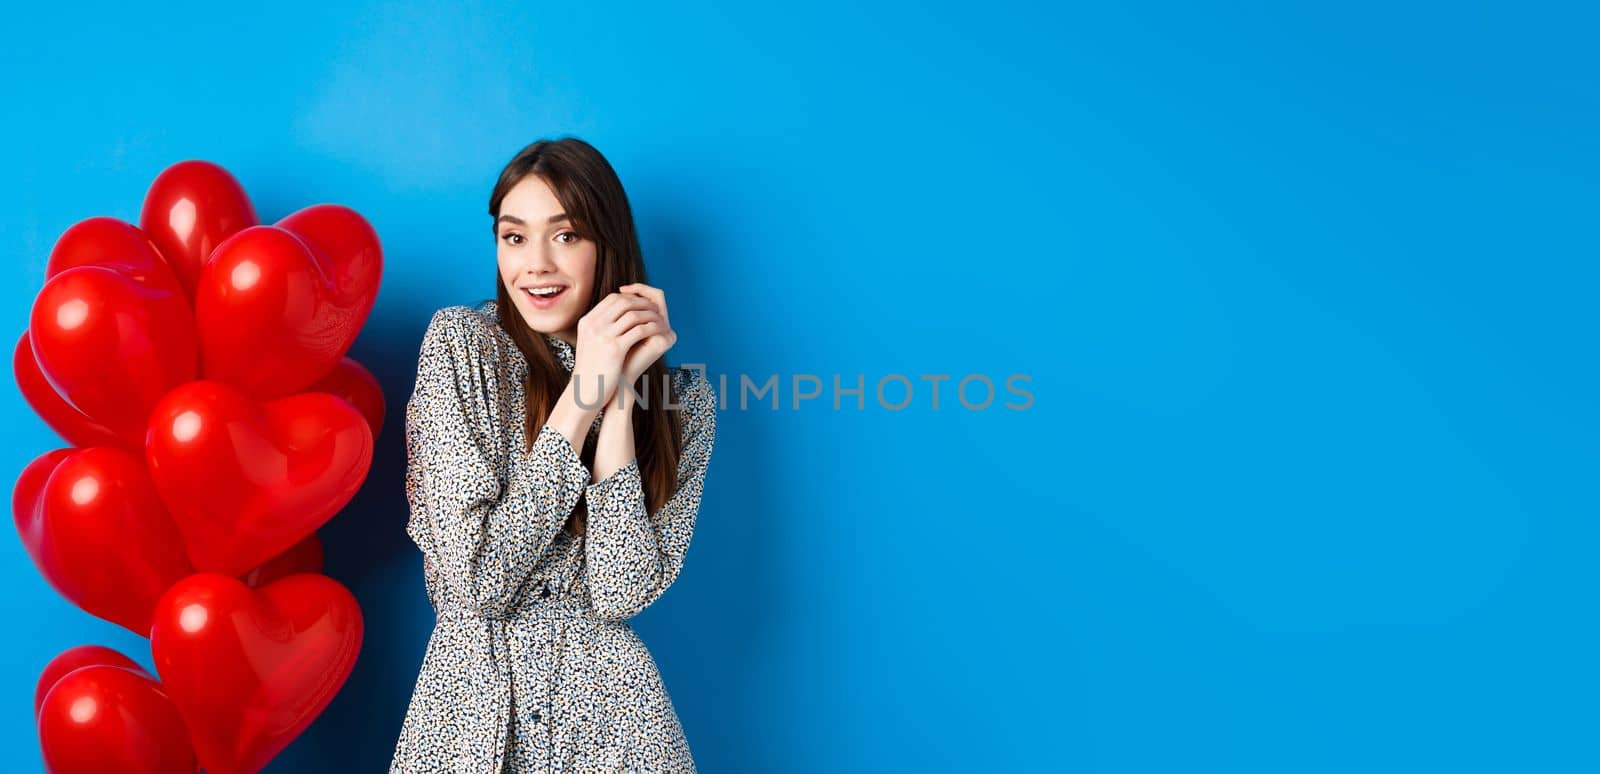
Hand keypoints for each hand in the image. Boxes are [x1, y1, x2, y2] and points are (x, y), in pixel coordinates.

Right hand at [572, 289, 667, 406]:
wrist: (585, 391)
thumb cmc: (591, 369)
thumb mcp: (591, 343)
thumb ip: (601, 328)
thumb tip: (617, 317)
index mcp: (587, 322)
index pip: (612, 299)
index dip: (631, 299)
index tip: (642, 305)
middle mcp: (594, 325)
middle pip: (623, 302)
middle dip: (642, 303)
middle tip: (654, 309)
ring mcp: (603, 336)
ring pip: (633, 314)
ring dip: (649, 315)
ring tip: (659, 320)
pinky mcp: (615, 348)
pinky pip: (639, 330)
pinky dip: (651, 328)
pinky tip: (658, 332)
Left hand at [615, 283, 675, 399]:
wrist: (615, 380)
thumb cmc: (611, 357)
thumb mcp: (617, 331)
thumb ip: (622, 315)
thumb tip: (616, 292)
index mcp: (656, 327)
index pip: (650, 301)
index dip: (636, 292)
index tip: (618, 290)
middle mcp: (665, 330)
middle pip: (657, 299)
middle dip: (639, 290)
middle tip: (621, 288)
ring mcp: (666, 335)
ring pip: (658, 305)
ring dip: (640, 297)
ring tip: (622, 294)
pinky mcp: (664, 341)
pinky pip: (655, 316)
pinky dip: (642, 309)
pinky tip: (627, 307)